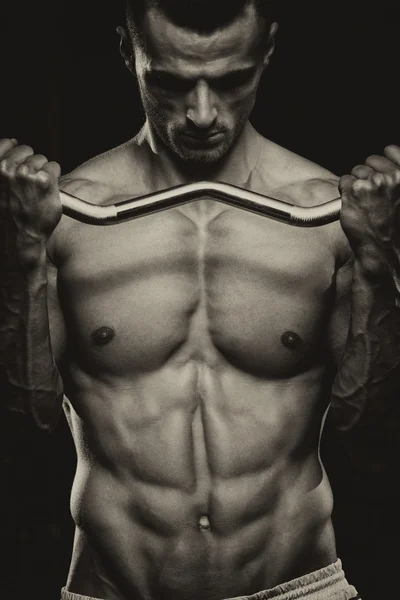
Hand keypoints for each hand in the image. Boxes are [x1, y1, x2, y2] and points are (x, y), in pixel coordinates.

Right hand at [0, 138, 61, 250]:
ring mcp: (27, 173)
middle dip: (31, 164)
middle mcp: (8, 168)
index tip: (19, 164)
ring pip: (42, 159)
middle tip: (29, 184)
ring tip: (37, 190)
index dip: (16, 153)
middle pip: (27, 151)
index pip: (7, 143)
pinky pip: (54, 167)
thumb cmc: (10, 212)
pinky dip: (54, 177)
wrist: (22, 234)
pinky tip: (46, 190)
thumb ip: (2, 166)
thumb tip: (13, 141)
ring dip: (43, 172)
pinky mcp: (45, 180)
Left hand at [339, 145, 399, 274]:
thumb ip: (396, 181)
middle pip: (371, 160)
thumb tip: (387, 166)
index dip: (384, 158)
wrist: (382, 249)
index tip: (381, 165)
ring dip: (356, 184)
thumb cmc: (394, 228)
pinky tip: (354, 205)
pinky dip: (345, 192)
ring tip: (364, 203)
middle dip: (368, 174)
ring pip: (356, 171)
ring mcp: (373, 182)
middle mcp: (393, 177)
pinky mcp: (354, 190)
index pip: (392, 151)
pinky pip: (344, 181)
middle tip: (370, 195)